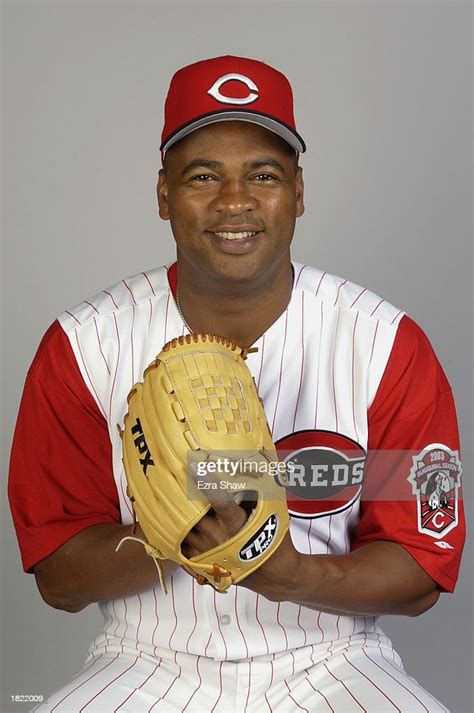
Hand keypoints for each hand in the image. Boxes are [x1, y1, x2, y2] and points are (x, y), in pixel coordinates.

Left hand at [182, 469, 300, 601]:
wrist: (273, 575)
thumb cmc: (274, 541)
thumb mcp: (274, 512)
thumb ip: (262, 488)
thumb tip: (255, 460)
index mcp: (239, 524)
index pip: (221, 501)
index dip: (208, 483)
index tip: (193, 467)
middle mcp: (221, 538)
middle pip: (194, 512)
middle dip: (184, 495)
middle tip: (174, 476)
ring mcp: (208, 552)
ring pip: (183, 528)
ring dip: (177, 513)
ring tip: (170, 494)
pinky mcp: (201, 563)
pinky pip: (180, 545)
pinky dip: (176, 531)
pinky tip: (174, 519)